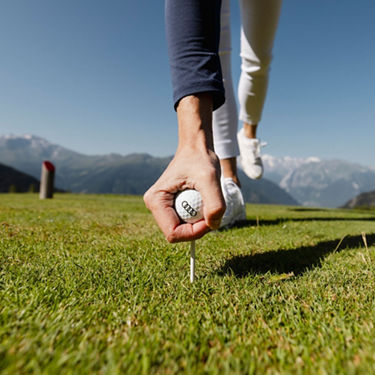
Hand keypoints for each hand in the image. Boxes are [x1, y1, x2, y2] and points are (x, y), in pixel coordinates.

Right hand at [143, 94, 225, 242]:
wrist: (196, 148)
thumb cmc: (200, 159)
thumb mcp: (210, 179)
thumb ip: (214, 204)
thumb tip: (213, 226)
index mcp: (155, 200)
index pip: (173, 233)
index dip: (194, 232)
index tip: (212, 220)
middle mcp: (154, 205)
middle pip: (177, 233)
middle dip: (196, 228)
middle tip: (212, 212)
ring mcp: (161, 206)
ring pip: (181, 229)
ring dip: (198, 223)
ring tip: (206, 203)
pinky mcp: (169, 205)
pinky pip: (184, 221)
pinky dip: (197, 217)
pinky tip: (202, 202)